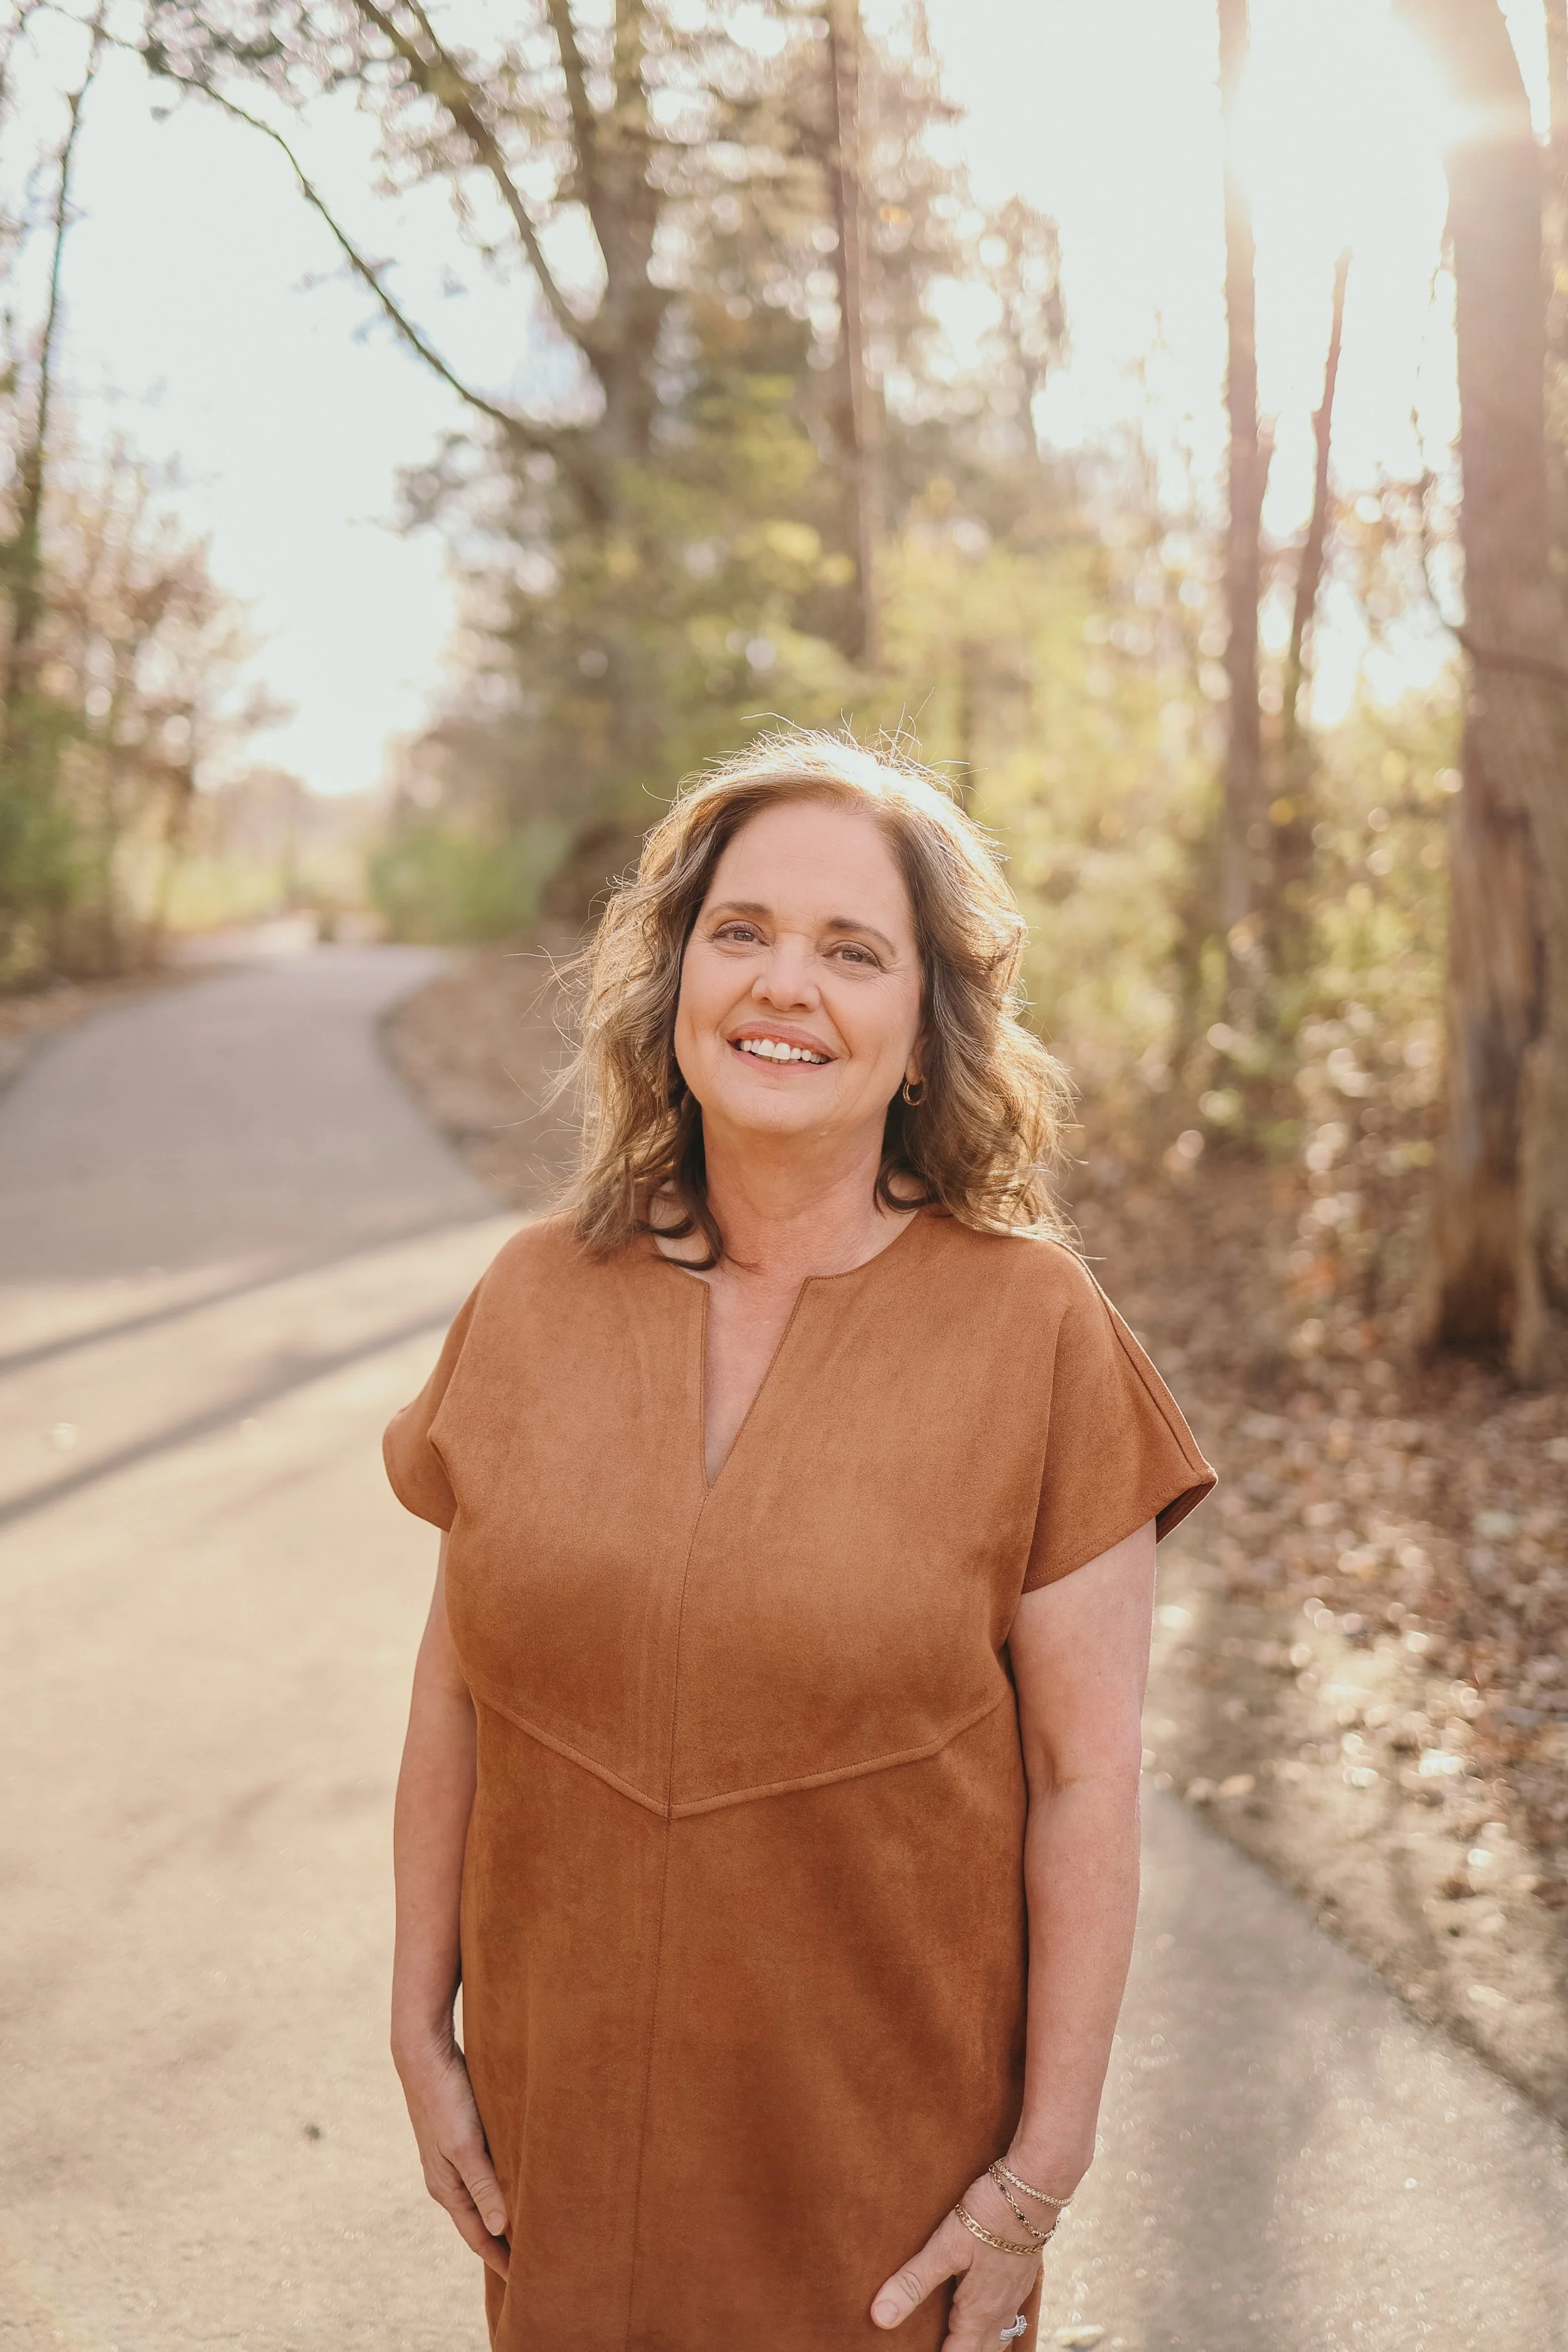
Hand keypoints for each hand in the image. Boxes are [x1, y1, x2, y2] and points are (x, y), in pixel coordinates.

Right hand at [394, 2033, 509, 2277]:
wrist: (424, 2053)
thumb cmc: (446, 2098)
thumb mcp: (465, 2145)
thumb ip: (483, 2186)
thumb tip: (501, 2229)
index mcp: (446, 2187)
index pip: (477, 2235)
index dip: (499, 2257)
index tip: (523, 2278)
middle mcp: (447, 2178)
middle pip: (478, 2221)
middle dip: (501, 2242)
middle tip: (533, 2259)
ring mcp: (451, 2158)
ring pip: (481, 2196)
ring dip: (501, 2213)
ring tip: (528, 2226)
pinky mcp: (460, 2137)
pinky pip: (483, 2173)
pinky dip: (500, 2186)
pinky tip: (516, 2181)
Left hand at [871, 2171, 1043, 2347]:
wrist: (1031, 2192)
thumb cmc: (987, 2217)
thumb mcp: (945, 2247)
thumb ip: (913, 2283)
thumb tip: (880, 2318)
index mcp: (979, 2314)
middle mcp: (1000, 2313)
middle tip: (937, 2344)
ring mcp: (1014, 2297)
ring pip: (997, 2339)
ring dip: (977, 2345)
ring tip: (957, 2338)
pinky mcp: (1021, 2279)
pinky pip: (1007, 2318)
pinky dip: (991, 2326)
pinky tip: (982, 2310)